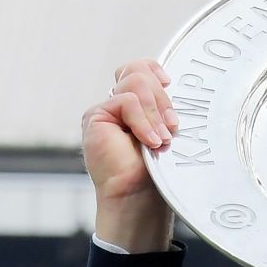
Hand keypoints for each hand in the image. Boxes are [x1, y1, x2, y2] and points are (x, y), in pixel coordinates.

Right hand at [83, 59, 177, 251]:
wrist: (137, 198)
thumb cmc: (153, 174)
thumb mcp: (164, 131)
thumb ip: (162, 107)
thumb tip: (169, 84)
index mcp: (133, 107)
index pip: (140, 69)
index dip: (155, 70)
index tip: (170, 85)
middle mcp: (116, 105)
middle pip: (138, 71)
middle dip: (162, 99)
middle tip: (171, 127)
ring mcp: (105, 111)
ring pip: (135, 82)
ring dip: (155, 112)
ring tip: (161, 140)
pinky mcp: (95, 117)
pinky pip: (127, 100)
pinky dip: (143, 121)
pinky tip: (149, 141)